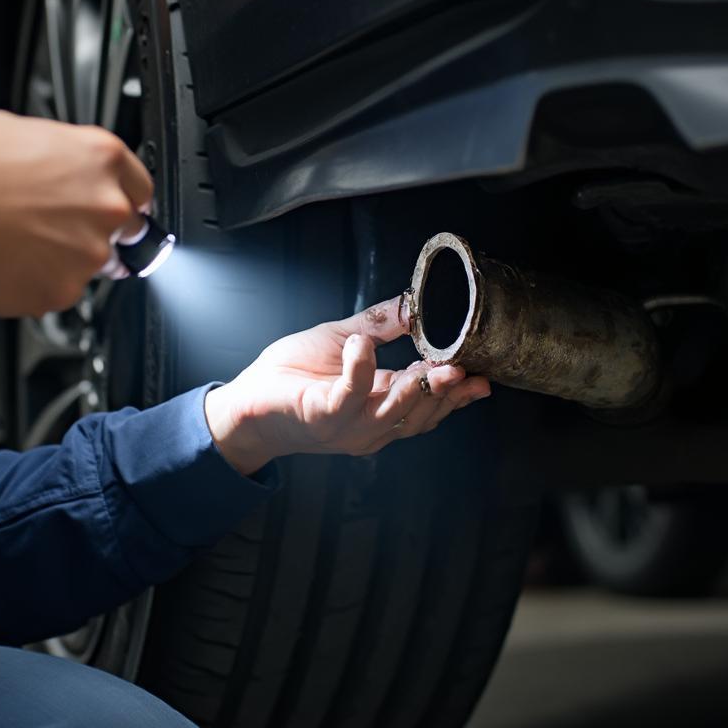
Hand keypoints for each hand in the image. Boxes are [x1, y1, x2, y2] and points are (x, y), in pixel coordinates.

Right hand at [0, 111, 152, 316]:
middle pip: (127, 231)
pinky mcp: (64, 290)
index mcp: (102, 159)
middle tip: (58, 228)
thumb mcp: (28, 133)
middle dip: (99, 232)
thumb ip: (69, 160)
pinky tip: (10, 262)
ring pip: (92, 264)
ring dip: (66, 259)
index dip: (124, 200)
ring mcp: (89, 252)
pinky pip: (60, 291)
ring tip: (20, 242)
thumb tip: (71, 172)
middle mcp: (108, 206)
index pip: (141, 190)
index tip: (113, 208)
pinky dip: (39, 284)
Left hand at [203, 295, 491, 474]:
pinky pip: (348, 395)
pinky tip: (363, 345)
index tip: (483, 375)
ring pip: (392, 412)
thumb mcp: (344, 340)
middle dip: (446, 393)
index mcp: (380, 405)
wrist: (245, 402)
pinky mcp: (321, 416)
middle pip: (420, 414)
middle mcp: (370, 424)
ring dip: (416, 388)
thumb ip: (380, 325)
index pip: (429, 405)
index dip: (457, 394)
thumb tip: (413, 303)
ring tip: (433, 364)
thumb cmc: (290, 376)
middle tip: (466, 369)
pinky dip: (360, 368)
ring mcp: (347, 425)